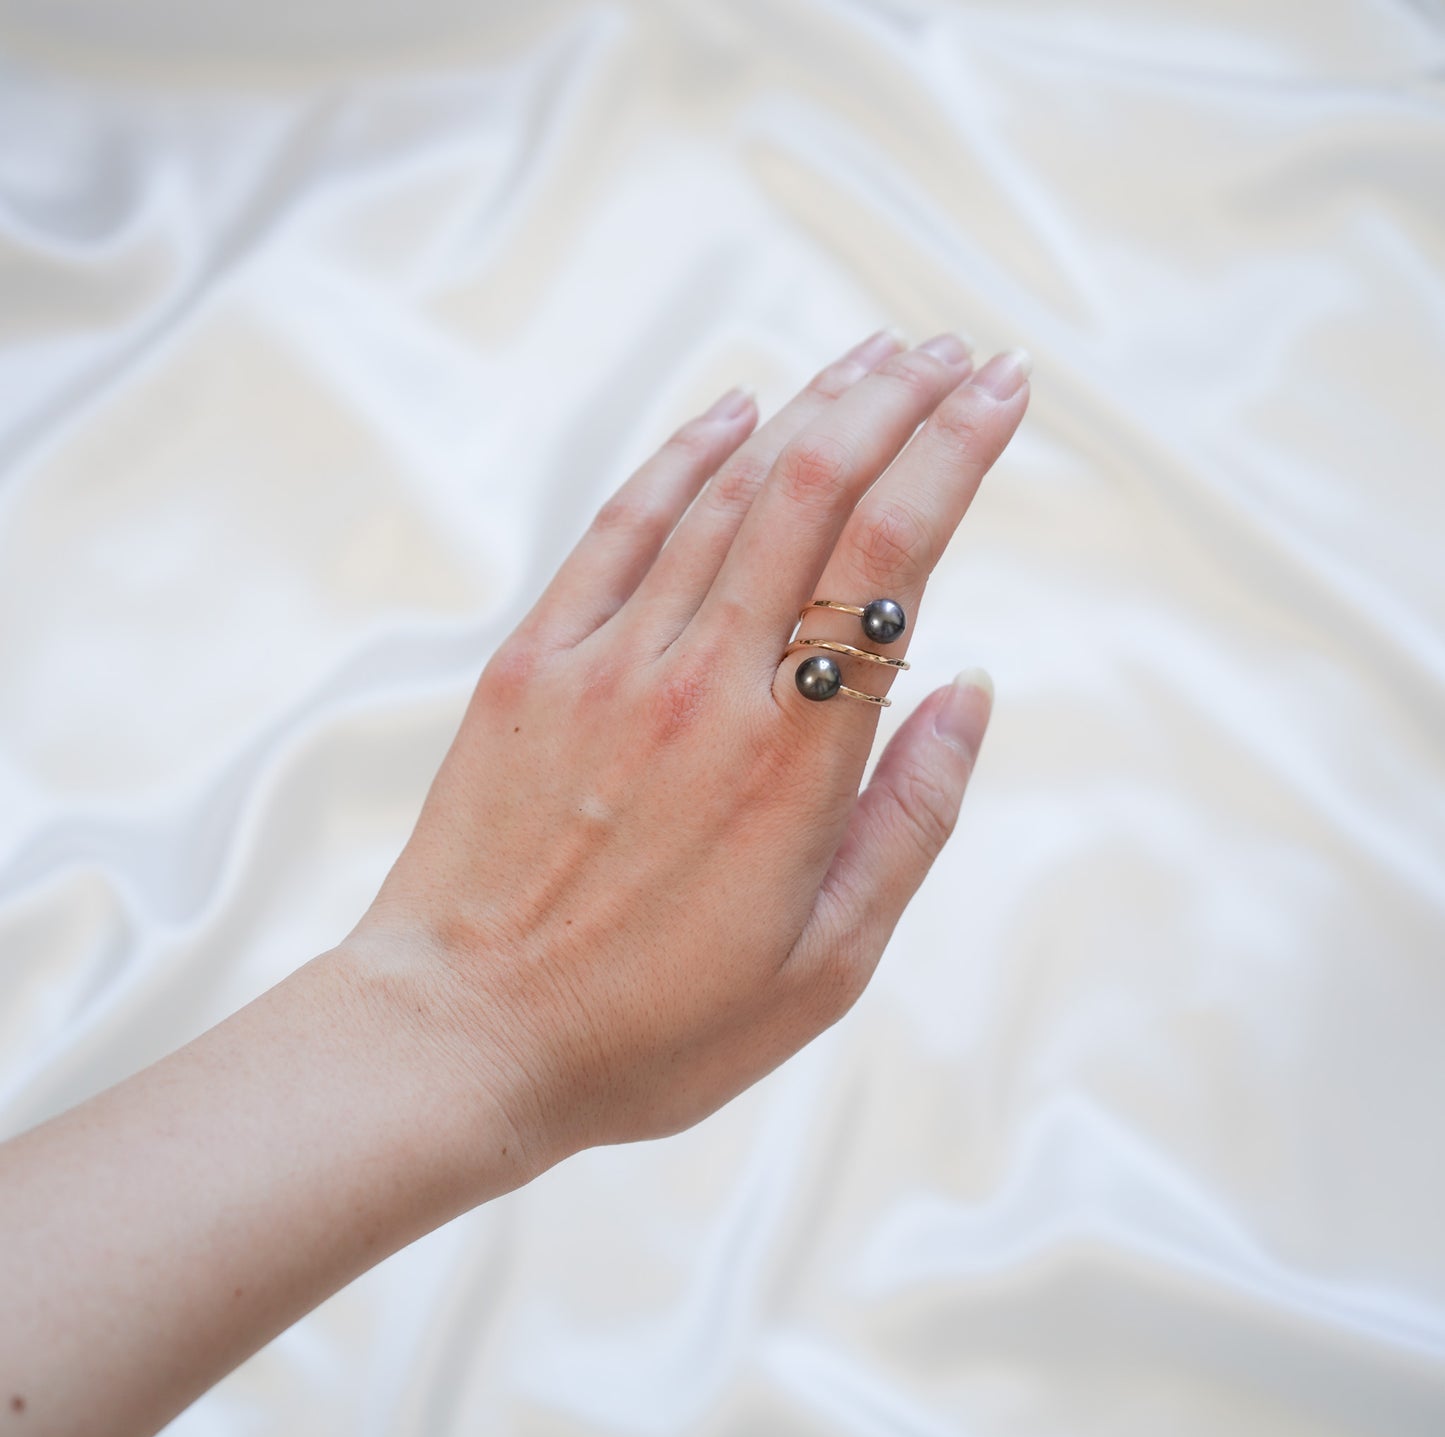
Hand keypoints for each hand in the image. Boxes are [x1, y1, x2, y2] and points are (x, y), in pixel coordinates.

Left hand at [354, 328, 1030, 1179]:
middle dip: (899, 401)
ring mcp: (608, 664)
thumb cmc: (652, 1027)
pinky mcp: (532, 665)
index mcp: (793, 762)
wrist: (459, 1038)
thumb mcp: (824, 966)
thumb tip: (969, 687)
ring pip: (726, 494)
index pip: (893, 558)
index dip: (955, 454)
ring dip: (810, 410)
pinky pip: (620, 530)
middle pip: (815, 491)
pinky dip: (682, 456)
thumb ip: (910, 820)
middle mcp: (704, 686)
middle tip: (960, 351)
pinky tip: (735, 406)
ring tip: (877, 355)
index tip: (1004, 392)